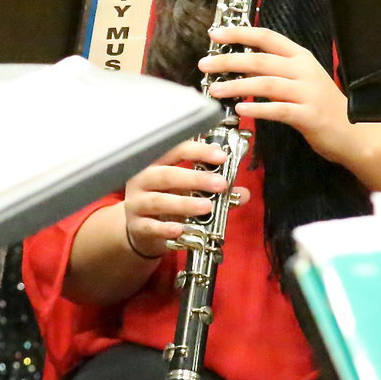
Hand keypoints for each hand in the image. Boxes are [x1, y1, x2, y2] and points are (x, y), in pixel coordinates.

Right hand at [124, 137, 249, 257]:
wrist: (141, 229)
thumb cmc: (167, 201)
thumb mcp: (188, 191)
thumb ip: (214, 190)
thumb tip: (243, 193)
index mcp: (157, 163)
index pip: (176, 150)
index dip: (199, 151)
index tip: (221, 157)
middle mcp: (143, 180)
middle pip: (167, 175)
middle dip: (196, 179)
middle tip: (221, 184)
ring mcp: (137, 203)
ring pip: (159, 201)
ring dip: (184, 203)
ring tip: (207, 207)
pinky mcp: (137, 226)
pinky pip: (151, 226)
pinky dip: (165, 228)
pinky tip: (180, 229)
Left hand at [200, 25, 352, 162]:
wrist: (355, 132)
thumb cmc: (323, 106)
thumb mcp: (301, 81)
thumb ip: (275, 72)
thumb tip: (241, 67)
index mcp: (300, 57)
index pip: (266, 37)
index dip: (239, 33)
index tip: (215, 34)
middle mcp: (303, 70)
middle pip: (260, 59)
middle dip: (229, 60)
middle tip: (205, 64)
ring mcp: (307, 92)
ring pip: (265, 83)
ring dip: (236, 85)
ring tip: (214, 89)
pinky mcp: (308, 115)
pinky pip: (278, 110)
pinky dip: (257, 109)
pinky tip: (240, 109)